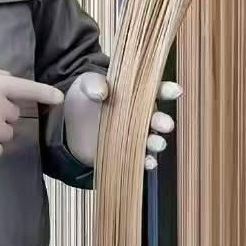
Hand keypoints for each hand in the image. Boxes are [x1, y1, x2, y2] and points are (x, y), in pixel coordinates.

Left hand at [63, 72, 181, 168]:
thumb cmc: (84, 96)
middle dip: (162, 121)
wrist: (70, 122)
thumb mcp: (86, 83)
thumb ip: (93, 84)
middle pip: (157, 118)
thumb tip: (100, 91)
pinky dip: (146, 162)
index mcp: (135, 93)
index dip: (166, 90)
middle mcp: (139, 115)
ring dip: (156, 142)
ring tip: (156, 143)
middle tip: (165, 124)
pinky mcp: (125, 152)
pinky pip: (139, 159)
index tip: (175, 91)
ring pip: (151, 140)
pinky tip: (148, 162)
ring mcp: (134, 135)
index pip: (155, 90)